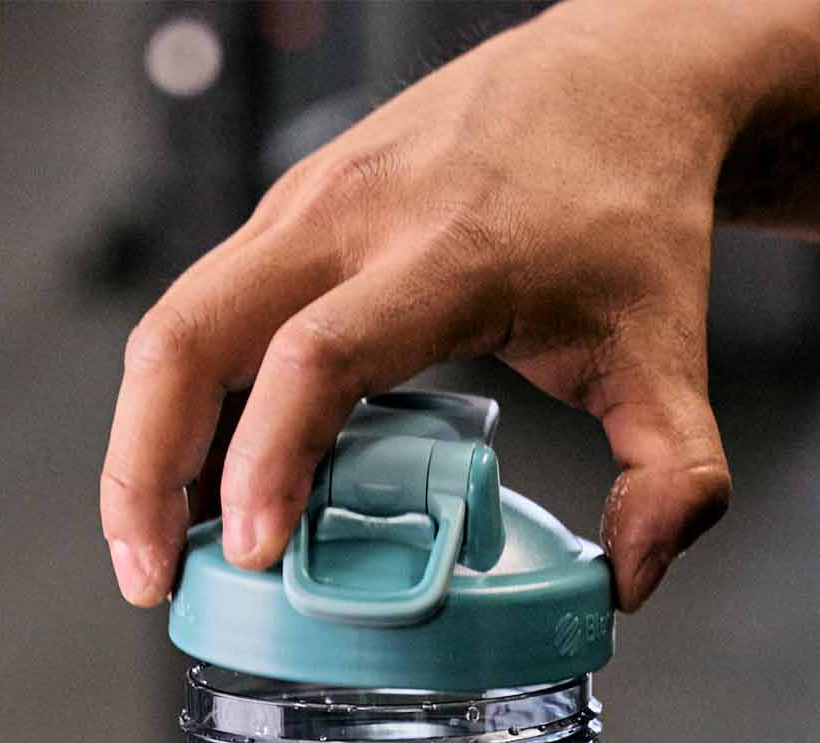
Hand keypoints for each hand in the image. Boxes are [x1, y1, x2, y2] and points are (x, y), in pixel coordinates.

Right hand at [102, 0, 739, 614]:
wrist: (614, 82)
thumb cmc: (627, 208)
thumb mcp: (671, 352)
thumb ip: (675, 476)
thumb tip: (629, 584)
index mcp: (443, 253)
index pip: (318, 355)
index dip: (272, 457)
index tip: (255, 551)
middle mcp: (348, 218)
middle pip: (187, 333)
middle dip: (145, 467)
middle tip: (151, 578)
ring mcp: (302, 211)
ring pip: (173, 326)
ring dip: (146, 445)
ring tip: (161, 556)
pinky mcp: (287, 221)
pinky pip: (203, 319)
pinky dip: (186, 411)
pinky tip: (206, 490)